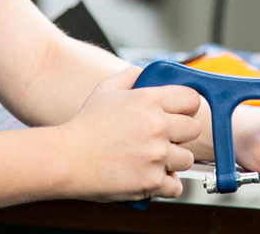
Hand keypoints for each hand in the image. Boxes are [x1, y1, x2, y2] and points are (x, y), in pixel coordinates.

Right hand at [57, 67, 202, 201]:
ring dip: (173, 161)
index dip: (187, 108)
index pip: (192, 100)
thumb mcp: (105, 90)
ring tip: (153, 160)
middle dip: (181, 135)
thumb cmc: (84, 126)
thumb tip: (146, 74)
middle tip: (163, 140)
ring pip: (187, 159)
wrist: (65, 159)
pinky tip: (151, 178)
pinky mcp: (151, 181)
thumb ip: (130, 77)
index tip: (180, 115)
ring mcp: (156, 155)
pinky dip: (166, 185)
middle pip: (194, 130)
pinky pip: (175, 186)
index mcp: (148, 100)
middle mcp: (157, 126)